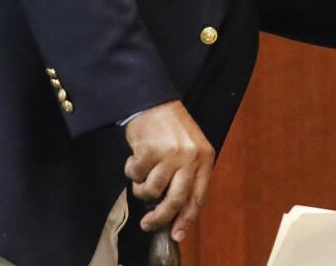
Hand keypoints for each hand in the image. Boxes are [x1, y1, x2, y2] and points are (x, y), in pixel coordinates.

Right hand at [123, 100, 214, 242]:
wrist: (154, 101)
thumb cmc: (171, 128)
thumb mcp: (190, 149)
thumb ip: (186, 176)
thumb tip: (175, 212)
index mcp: (204, 157)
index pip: (198, 196)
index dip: (187, 219)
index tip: (177, 235)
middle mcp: (190, 156)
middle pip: (175, 200)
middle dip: (160, 218)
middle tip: (148, 225)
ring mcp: (170, 153)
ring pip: (152, 190)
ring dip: (141, 189)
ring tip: (140, 178)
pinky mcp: (150, 149)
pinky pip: (136, 175)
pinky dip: (131, 172)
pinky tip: (134, 160)